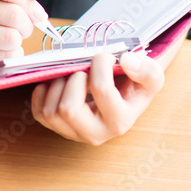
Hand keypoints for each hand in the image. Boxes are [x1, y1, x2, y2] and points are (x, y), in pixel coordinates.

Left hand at [31, 49, 164, 145]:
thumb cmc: (135, 85)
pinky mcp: (58, 128)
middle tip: (85, 68)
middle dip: (74, 79)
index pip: (101, 90)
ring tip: (72, 73)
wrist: (124, 95)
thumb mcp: (151, 77)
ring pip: (51, 111)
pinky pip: (39, 112)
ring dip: (58, 83)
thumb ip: (147, 69)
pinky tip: (58, 82)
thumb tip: (125, 60)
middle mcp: (96, 134)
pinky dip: (44, 91)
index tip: (104, 56)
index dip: (100, 64)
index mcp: (120, 122)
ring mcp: (74, 133)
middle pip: (69, 109)